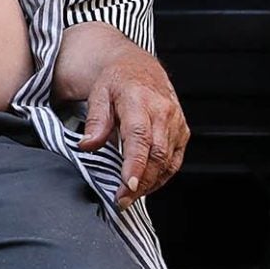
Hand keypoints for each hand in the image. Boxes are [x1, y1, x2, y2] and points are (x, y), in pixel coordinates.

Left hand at [75, 51, 189, 206]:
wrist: (140, 69)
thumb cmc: (117, 82)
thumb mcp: (98, 94)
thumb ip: (95, 121)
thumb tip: (87, 145)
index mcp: (140, 101)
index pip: (139, 137)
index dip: (135, 164)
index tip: (128, 185)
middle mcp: (163, 112)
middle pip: (156, 154)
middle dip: (141, 182)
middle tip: (122, 200)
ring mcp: (176, 123)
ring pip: (168, 161)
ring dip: (151, 184)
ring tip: (130, 197)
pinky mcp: (182, 132)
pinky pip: (175, 160)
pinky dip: (162, 177)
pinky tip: (146, 186)